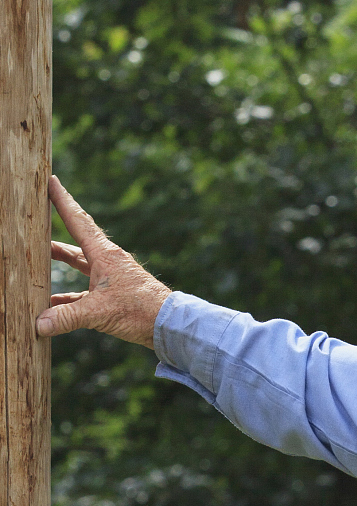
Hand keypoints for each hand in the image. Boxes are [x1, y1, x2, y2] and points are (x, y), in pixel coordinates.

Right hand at [38, 176, 169, 347]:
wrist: (169, 324)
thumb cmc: (140, 311)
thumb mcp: (99, 313)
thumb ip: (68, 317)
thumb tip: (39, 324)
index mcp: (104, 255)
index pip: (77, 221)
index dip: (62, 201)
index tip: (51, 181)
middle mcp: (107, 261)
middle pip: (76, 241)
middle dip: (55, 231)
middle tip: (38, 220)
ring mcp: (112, 277)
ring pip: (80, 264)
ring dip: (61, 261)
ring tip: (40, 259)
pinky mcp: (114, 295)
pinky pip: (85, 291)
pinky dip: (69, 295)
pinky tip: (53, 303)